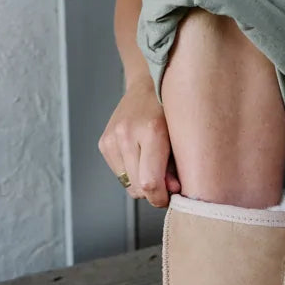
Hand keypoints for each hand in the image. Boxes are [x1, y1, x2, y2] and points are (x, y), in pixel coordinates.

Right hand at [98, 76, 179, 206]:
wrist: (147, 87)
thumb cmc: (171, 114)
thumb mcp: (181, 139)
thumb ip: (176, 169)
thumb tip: (170, 193)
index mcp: (152, 132)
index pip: (150, 182)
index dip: (160, 198)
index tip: (169, 198)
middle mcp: (127, 134)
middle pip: (138, 187)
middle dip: (153, 193)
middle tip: (165, 183)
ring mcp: (112, 139)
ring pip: (128, 184)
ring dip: (142, 184)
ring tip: (153, 166)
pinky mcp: (103, 143)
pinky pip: (120, 175)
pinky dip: (132, 174)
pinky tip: (141, 159)